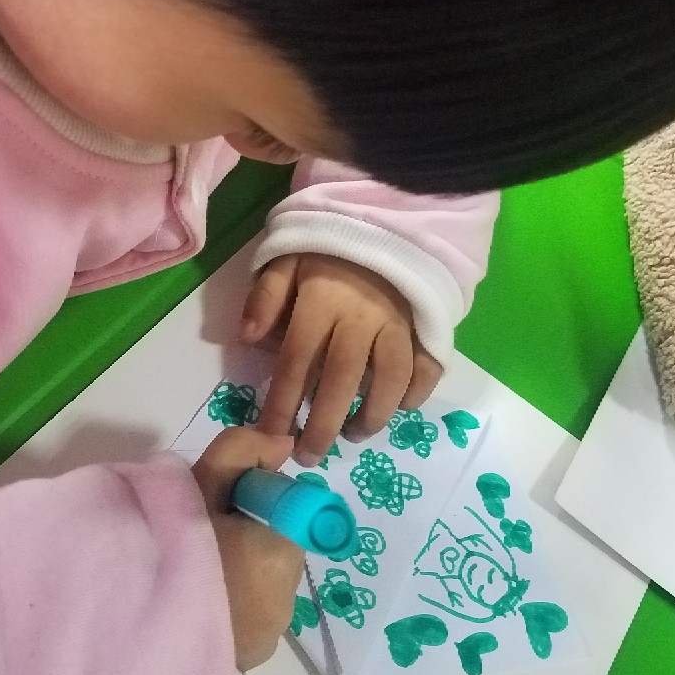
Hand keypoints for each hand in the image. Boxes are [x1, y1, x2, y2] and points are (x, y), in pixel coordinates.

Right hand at [193, 427, 304, 672]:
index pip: (283, 511)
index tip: (214, 512)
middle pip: (270, 547)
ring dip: (235, 574)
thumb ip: (242, 451)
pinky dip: (229, 609)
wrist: (136, 645)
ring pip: (259, 583)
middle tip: (194, 543)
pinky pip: (248, 619)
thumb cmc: (172, 553)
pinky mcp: (252, 657)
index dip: (247, 504)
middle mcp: (288, 596)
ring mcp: (271, 632)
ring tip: (190, 579)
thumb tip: (284, 444)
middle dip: (242, 538)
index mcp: (284, 550)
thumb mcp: (201, 485)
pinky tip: (194, 609)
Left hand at [240, 254, 442, 464]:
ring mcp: (399, 322)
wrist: (387, 218)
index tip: (271, 435)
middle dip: (324, 425)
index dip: (282, 402)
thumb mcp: (286, 257)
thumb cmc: (327, 248)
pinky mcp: (425, 325)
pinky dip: (415, 393)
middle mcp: (362, 316)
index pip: (296, 360)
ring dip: (371, 415)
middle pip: (342, 379)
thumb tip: (246, 339)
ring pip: (390, 379)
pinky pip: (428, 367)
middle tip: (310, 456)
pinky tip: (397, 409)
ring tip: (352, 436)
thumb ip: (266, 297)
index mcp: (322, 300)